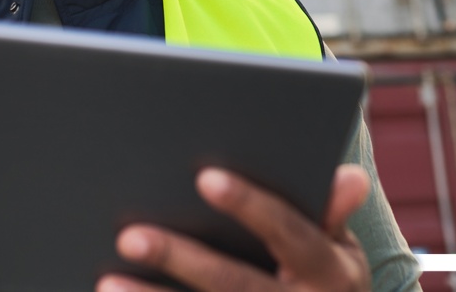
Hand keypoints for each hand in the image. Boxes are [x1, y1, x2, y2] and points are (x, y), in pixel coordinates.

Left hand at [98, 164, 371, 291]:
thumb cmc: (327, 284)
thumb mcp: (342, 253)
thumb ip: (330, 214)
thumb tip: (349, 176)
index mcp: (330, 273)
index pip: (288, 233)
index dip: (250, 205)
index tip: (204, 177)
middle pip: (233, 282)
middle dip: (181, 258)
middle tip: (129, 235)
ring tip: (107, 282)